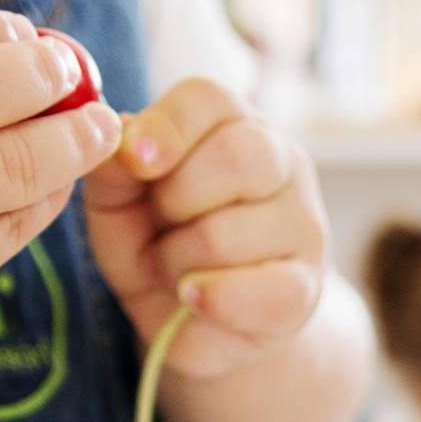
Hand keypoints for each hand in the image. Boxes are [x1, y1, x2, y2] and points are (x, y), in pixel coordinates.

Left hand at [83, 79, 326, 379]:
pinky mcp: (306, 289)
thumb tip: (120, 134)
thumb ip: (114, 169)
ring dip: (178, 260)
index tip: (137, 161)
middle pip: (239, 156)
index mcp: (234, 126)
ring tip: (173, 269)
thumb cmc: (157, 246)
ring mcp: (303, 227)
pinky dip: (212, 299)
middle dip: (175, 199)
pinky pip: (261, 292)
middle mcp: (283, 165)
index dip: (168, 126)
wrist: (193, 322)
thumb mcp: (118, 205)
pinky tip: (193, 297)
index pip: (211, 99)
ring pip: (231, 232)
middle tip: (159, 226)